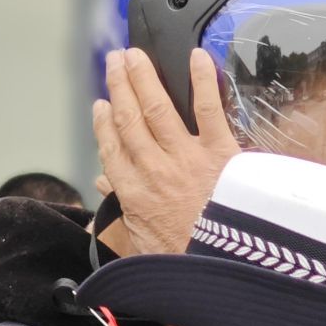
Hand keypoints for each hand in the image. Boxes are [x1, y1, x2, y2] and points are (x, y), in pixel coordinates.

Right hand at [92, 47, 240, 254]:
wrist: (225, 270)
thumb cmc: (185, 262)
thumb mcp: (140, 246)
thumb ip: (121, 212)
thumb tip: (104, 187)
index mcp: (133, 194)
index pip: (111, 149)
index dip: (103, 124)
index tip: (100, 106)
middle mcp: (154, 170)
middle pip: (130, 120)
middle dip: (120, 87)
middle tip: (115, 62)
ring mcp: (186, 158)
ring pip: (159, 108)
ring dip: (144, 78)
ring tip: (136, 55)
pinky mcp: (220, 152)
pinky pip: (208, 109)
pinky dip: (202, 80)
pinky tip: (195, 57)